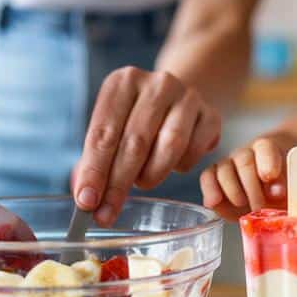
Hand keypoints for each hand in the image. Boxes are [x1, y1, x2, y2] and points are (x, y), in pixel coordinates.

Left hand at [72, 67, 220, 225]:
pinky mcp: (211, 114)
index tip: (86, 202)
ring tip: (142, 182)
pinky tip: (172, 166)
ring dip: (151, 174)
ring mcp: (188, 97)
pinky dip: (181, 166)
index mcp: (123, 81)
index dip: (94, 170)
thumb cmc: (136, 119)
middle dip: (118, 184)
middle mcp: (157, 83)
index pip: (103, 132)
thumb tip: (85, 198)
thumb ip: (95, 161)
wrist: (177, 99)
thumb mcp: (112, 128)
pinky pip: (195, 151)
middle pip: (135, 141)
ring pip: (170, 145)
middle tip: (107, 214)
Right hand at [199, 134, 292, 220]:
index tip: (269, 177)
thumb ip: (290, 189)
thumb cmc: (283, 187)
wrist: (270, 188)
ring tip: (242, 205)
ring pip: (224, 170)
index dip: (267, 162)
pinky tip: (213, 202)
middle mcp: (246, 153)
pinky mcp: (214, 178)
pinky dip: (209, 190)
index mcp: (269, 150)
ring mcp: (228, 164)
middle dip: (251, 186)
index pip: (265, 148)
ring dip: (232, 190)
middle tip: (260, 206)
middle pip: (244, 161)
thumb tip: (277, 193)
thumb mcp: (293, 189)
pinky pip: (207, 178)